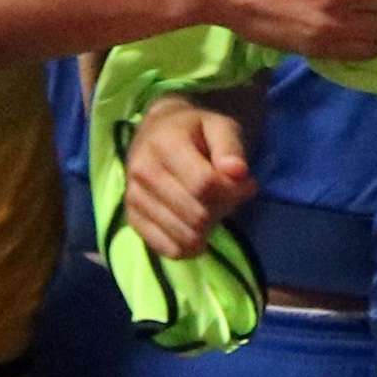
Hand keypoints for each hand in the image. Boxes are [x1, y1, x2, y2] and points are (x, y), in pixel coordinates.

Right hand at [122, 96, 252, 260]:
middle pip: (196, 214)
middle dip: (222, 211)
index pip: (203, 184)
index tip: (245, 185)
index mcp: (165, 144)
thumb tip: (238, 172)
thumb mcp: (220, 127)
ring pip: (184, 236)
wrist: (155, 134)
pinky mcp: (132, 219)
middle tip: (228, 198)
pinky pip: (168, 249)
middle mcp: (143, 171)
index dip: (232, 191)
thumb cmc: (195, 132)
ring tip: (210, 209)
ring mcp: (134, 198)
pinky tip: (196, 229)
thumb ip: (231, 147)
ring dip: (207, 230)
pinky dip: (189, 246)